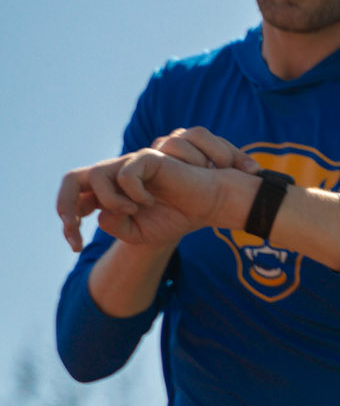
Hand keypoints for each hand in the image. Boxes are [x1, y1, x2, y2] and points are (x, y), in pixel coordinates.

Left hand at [56, 128, 252, 252]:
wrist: (208, 205)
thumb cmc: (177, 216)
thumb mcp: (141, 234)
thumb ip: (118, 227)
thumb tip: (101, 214)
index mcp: (110, 194)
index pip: (76, 201)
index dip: (69, 223)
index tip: (76, 246)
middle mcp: (114, 177)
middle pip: (71, 179)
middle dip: (65, 205)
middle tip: (73, 230)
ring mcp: (128, 165)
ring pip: (96, 176)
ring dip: (111, 201)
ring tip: (134, 210)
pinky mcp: (145, 159)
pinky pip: (125, 176)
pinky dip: (133, 194)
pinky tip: (150, 201)